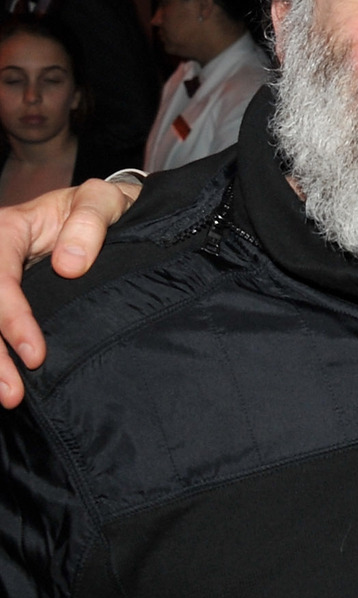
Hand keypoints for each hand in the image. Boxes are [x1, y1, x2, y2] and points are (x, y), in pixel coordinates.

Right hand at [0, 177, 142, 407]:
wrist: (108, 209)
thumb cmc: (105, 206)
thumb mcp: (104, 201)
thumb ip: (90, 224)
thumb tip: (69, 265)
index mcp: (9, 230)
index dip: (11, 317)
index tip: (34, 354)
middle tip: (11, 393)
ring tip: (8, 397)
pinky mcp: (6, 297)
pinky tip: (6, 380)